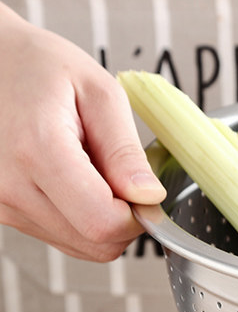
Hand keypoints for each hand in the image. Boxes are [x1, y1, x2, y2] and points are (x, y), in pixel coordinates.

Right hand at [0, 5, 165, 260]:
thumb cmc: (39, 66)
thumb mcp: (98, 92)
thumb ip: (125, 150)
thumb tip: (149, 197)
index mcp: (38, 150)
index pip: (103, 223)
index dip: (138, 216)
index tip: (145, 191)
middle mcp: (10, 186)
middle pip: (95, 243)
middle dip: (124, 219)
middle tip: (122, 176)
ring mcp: (0, 203)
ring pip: (80, 245)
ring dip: (100, 217)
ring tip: (89, 168)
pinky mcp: (0, 211)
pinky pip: (59, 235)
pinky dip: (78, 216)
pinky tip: (71, 178)